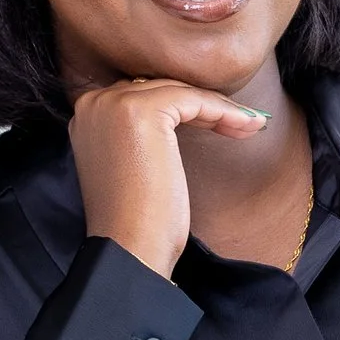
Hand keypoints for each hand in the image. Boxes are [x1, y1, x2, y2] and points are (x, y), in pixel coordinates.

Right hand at [68, 78, 269, 280]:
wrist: (129, 248)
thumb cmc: (136, 219)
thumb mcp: (132, 164)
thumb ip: (141, 134)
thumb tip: (184, 112)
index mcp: (88, 116)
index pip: (146, 96)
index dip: (188, 108)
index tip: (224, 122)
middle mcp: (94, 103)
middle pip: (163, 90)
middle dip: (206, 106)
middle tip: (243, 123)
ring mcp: (113, 105)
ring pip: (180, 92)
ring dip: (220, 108)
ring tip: (251, 126)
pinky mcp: (140, 112)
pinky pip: (192, 100)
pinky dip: (222, 111)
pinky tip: (246, 126)